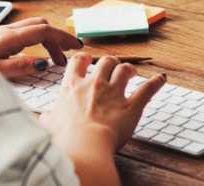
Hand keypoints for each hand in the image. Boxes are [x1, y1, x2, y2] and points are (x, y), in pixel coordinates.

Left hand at [0, 17, 81, 78]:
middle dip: (58, 38)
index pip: (44, 30)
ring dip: (48, 39)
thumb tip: (43, 63)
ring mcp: (1, 32)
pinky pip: (24, 32)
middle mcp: (7, 31)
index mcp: (9, 38)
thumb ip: (18, 67)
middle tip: (67, 57)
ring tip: (54, 59)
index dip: (63, 37)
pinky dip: (37, 40)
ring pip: (33, 27)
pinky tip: (35, 56)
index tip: (76, 47)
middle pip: (41, 25)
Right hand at [40, 54, 165, 153]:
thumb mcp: (48, 125)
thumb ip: (48, 118)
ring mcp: (114, 93)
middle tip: (112, 67)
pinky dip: (156, 83)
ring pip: (125, 70)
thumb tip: (42, 118)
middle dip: (110, 62)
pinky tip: (161, 78)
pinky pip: (147, 89)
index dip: (84, 59)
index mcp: (72, 87)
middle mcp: (94, 84)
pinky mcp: (131, 106)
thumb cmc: (64, 138)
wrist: (83, 145)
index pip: (78, 62)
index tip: (87, 60)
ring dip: (129, 69)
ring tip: (132, 71)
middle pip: (105, 62)